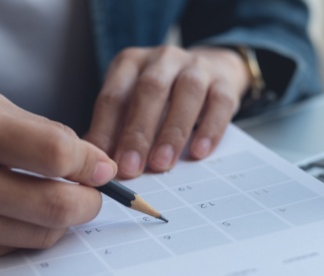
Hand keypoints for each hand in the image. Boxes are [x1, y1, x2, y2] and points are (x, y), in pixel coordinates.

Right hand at [0, 93, 116, 265]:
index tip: (101, 164)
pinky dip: (30, 232)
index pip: (54, 152)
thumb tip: (96, 163)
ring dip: (63, 219)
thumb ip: (39, 130)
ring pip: (42, 234)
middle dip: (90, 202)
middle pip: (56, 205)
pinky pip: (14, 250)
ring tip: (56, 198)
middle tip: (92, 192)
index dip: (90, 161)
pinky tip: (20, 214)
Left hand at [85, 45, 249, 177]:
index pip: (114, 96)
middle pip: (149, 90)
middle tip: (130, 168)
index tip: (104, 164)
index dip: (107, 131)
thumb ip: (116, 129)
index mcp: (131, 63)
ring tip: (162, 164)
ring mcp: (197, 67)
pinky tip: (199, 152)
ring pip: (187, 93)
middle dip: (138, 132)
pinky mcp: (224, 82)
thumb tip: (99, 165)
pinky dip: (209, 129)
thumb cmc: (163, 96)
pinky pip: (219, 103)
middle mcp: (163, 59)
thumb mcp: (133, 104)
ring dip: (172, 132)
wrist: (211, 71)